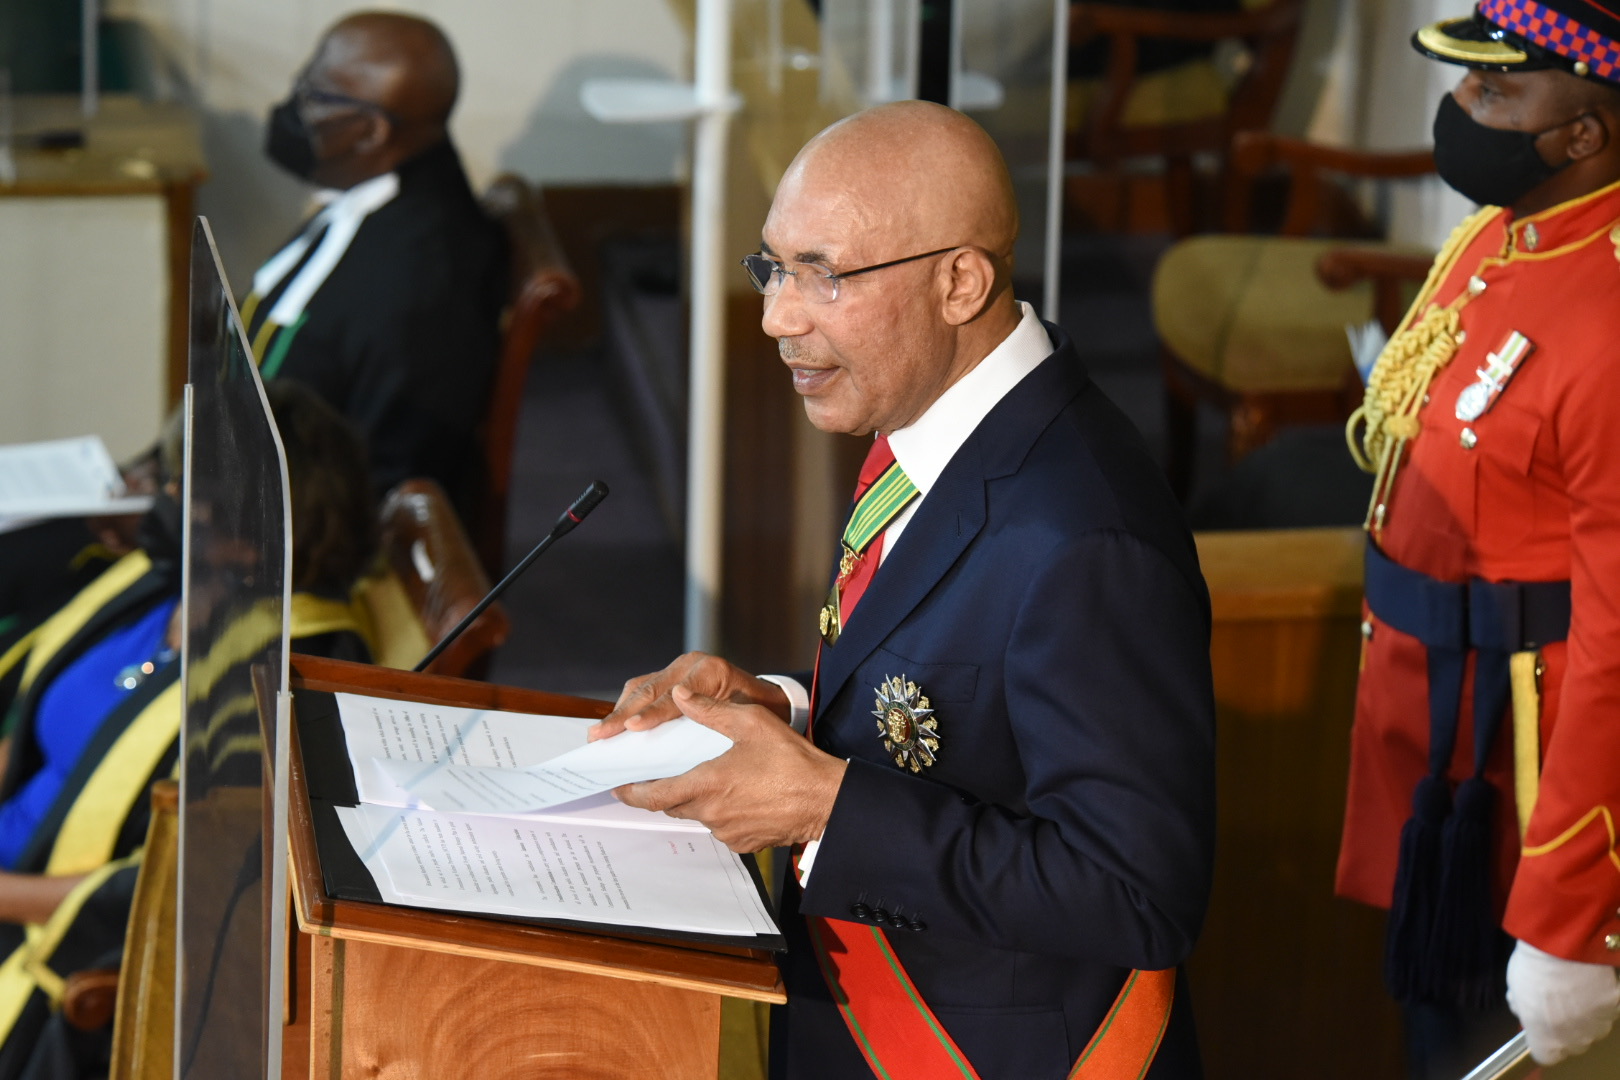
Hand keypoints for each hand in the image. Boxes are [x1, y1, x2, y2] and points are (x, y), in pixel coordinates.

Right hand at [588, 652, 789, 740]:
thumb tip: (685, 734)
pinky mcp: (671, 676)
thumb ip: (716, 719)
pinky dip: (626, 706)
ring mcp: (679, 668)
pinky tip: (614, 725)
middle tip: (601, 734)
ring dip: (619, 710)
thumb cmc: (759, 711)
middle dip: (623, 714)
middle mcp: (691, 664)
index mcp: (711, 671)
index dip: (652, 713)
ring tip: (599, 733)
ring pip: (641, 686)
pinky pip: (643, 688)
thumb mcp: (746, 716)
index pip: (675, 695)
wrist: (768, 697)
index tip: (633, 727)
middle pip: (650, 689)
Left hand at [613, 686, 846, 851]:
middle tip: (655, 777)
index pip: (655, 794)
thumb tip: (679, 696)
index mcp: (707, 784)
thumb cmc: (793, 761)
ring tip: (703, 779)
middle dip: (661, 792)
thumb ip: (710, 710)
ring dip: (693, 800)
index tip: (618, 786)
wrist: (827, 800)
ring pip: (697, 816)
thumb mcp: (752, 723)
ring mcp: (728, 832)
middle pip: (672, 806)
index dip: (632, 791)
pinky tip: (734, 794)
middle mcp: (712, 814)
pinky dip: (718, 811)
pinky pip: (720, 827)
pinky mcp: (744, 843)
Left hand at [1506, 940, 1619, 1064]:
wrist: (1564, 947)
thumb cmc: (1533, 970)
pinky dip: (1602, 998)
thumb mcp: (1515, 989)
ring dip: (1586, 1016)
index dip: (1542, 1041)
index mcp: (1548, 1041)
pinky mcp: (1615, 1006)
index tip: (1539, 1028)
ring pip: (1593, 1028)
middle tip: (1557, 1005)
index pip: (1546, 1055)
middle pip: (1572, 1044)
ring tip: (1574, 990)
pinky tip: (1591, 981)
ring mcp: (1600, 1025)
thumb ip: (1522, 1007)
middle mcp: (1577, 1041)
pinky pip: (1608, 1007)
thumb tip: (1524, 1009)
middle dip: (1565, 1029)